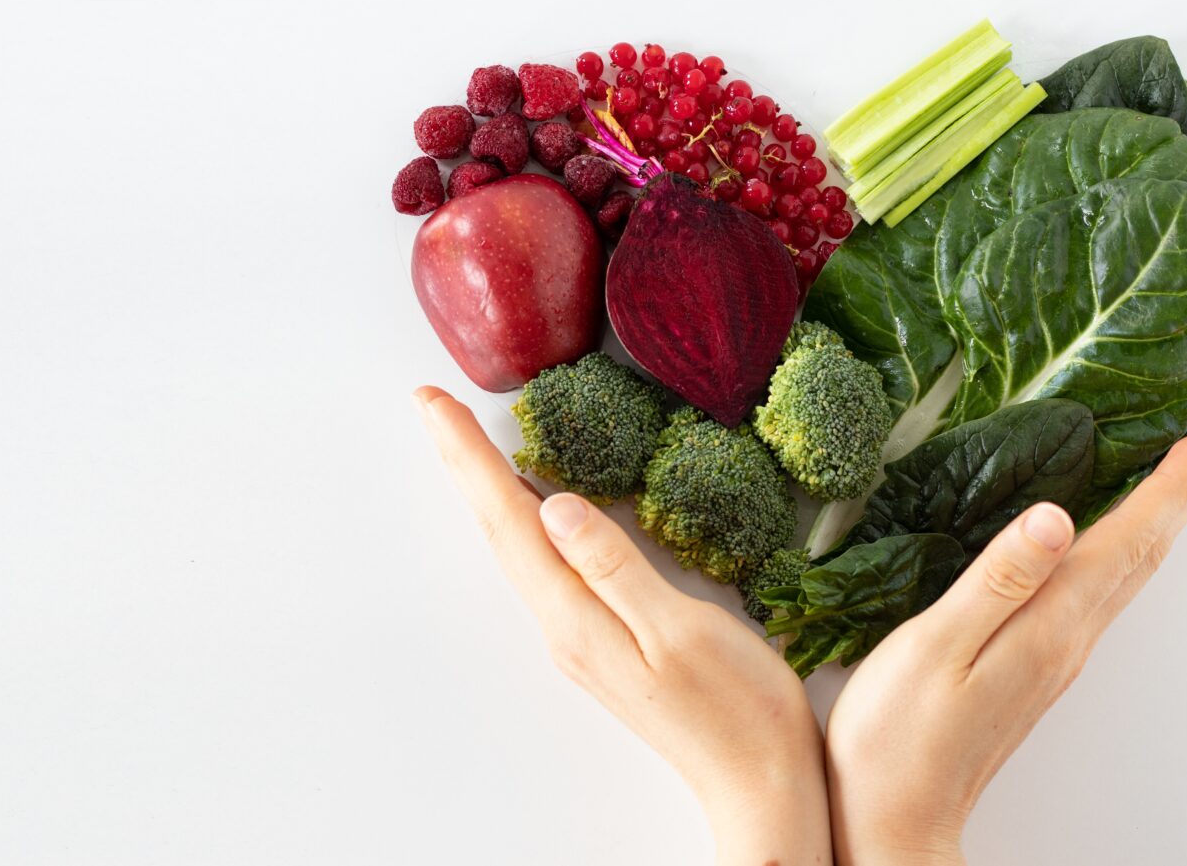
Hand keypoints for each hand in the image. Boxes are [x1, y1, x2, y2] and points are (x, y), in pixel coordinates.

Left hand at [416, 386, 830, 865]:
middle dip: (462, 463)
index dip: (471, 457)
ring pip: (517, 546)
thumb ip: (615, 567)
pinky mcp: (599, 638)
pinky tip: (531, 505)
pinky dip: (524, 520)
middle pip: (499, 529)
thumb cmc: (737, 709)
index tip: (434, 404)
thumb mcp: (681, 629)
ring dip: (487, 489)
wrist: (757, 782)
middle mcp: (562, 625)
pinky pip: (545, 565)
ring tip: (461, 441)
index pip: (509, 521)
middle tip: (430, 404)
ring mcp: (578, 635)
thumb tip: (556, 507)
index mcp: (575, 617)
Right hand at [822, 424, 1186, 865]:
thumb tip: (1055, 517)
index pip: (1126, 542)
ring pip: (1126, 575)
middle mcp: (1067, 641)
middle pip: (1143, 556)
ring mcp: (1055, 658)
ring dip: (1159, 522)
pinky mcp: (1034, 668)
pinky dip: (1121, 553)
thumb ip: (997, 579)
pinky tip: (1108, 544)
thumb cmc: (899, 738)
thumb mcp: (935, 646)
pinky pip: (1097, 594)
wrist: (895, 817)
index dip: (1170, 486)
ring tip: (1179, 480)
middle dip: (1183, 494)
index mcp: (1048, 626)